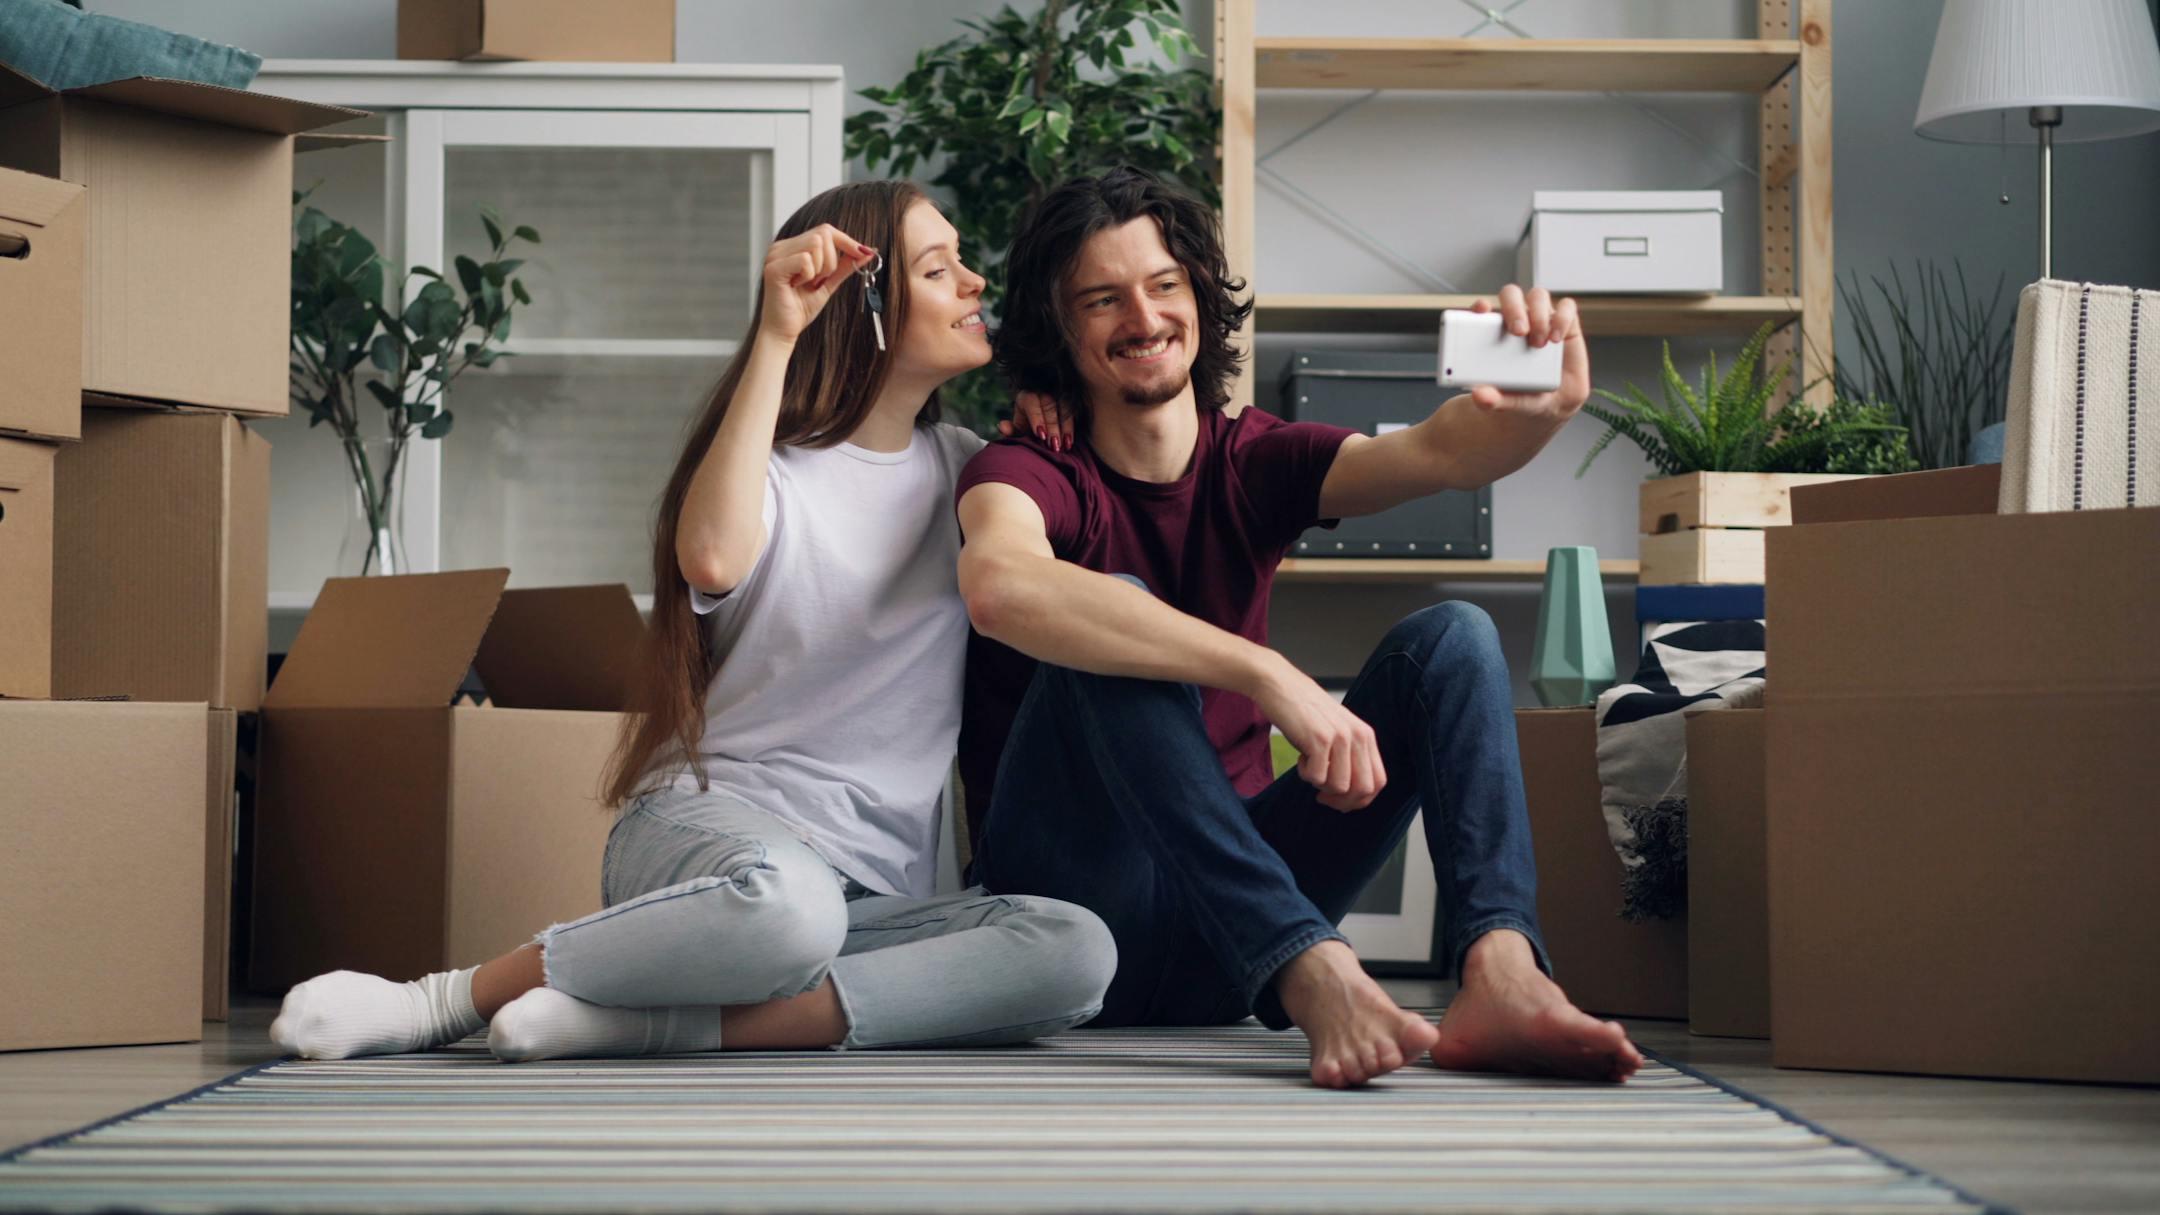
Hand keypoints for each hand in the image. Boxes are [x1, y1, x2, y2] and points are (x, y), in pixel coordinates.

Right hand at [761, 224, 877, 343]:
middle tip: (820, 280)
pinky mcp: (774, 268)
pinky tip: (797, 286)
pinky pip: (805, 260)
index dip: (847, 241)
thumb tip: (867, 251)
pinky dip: (809, 275)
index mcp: (792, 247)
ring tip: (807, 284)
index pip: (825, 230)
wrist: (783, 331)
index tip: (864, 252)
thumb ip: (845, 266)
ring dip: (821, 269)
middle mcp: (781, 247)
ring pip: (816, 244)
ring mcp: (775, 255)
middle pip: (823, 234)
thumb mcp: (829, 283)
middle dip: (831, 260)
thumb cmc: (801, 309)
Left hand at [998, 390, 1075, 451]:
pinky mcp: (1069, 403)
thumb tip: (1002, 426)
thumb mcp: (1018, 427)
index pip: (1032, 403)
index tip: (1040, 435)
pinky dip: (1071, 428)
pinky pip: (1073, 413)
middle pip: (1050, 405)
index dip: (1037, 418)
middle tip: (1053, 446)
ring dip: (1065, 428)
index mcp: (1027, 396)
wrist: (1039, 420)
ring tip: (1065, 446)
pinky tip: (1069, 442)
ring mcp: (1058, 395)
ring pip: (1064, 408)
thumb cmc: (1027, 425)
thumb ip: (1011, 429)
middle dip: (1053, 426)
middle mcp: (1043, 392)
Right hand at [1253, 658, 1385, 811]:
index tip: (1340, 800)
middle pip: (1363, 789)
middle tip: (1322, 795)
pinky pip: (1317, 777)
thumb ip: (1350, 756)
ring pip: (1340, 787)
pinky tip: (1300, 757)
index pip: (1378, 781)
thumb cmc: (1305, 712)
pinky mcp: (1319, 740)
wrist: (1280, 686)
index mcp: (1366, 735)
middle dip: (1342, 801)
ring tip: (1309, 765)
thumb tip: (1350, 795)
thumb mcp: (1337, 732)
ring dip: (1320, 784)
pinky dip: (1305, 774)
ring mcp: (1340, 737)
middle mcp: (1358, 736)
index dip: (1361, 799)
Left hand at [1466, 285, 1590, 424]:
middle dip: (1513, 309)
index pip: (1483, 309)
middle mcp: (1517, 319)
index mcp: (1494, 332)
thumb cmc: (1522, 394)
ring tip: (1539, 343)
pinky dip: (1562, 318)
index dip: (1480, 306)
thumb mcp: (1506, 401)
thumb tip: (1479, 396)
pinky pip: (1567, 308)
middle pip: (1511, 295)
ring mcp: (1541, 318)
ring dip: (1538, 315)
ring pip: (1538, 297)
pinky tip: (1557, 338)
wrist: (1552, 404)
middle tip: (1518, 332)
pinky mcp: (1565, 323)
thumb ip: (1491, 400)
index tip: (1481, 311)